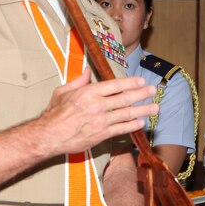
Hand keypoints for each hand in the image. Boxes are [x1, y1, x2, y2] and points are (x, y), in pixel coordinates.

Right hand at [38, 72, 156, 155]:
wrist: (49, 135)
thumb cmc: (54, 113)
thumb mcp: (63, 91)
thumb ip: (78, 81)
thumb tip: (88, 70)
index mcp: (89, 92)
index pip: (115, 85)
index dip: (131, 82)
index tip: (141, 80)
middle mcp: (97, 105)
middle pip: (125, 98)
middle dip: (142, 93)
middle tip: (153, 90)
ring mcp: (101, 121)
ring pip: (127, 113)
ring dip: (143, 110)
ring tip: (155, 107)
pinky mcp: (101, 135)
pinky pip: (121, 129)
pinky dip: (132, 125)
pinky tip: (141, 122)